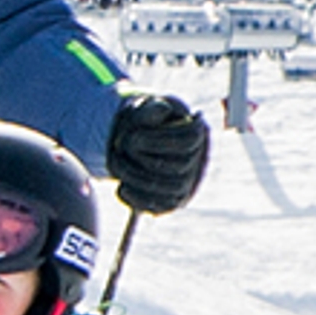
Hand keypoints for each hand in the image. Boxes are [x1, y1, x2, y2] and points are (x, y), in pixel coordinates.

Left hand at [106, 92, 210, 214]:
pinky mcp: (174, 201)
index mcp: (197, 133)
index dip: (157, 141)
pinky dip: (140, 200)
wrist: (143, 138)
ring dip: (140, 180)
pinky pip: (163, 207)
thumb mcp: (149, 107)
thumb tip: (162, 111)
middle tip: (119, 150)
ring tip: (116, 165)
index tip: (132, 137)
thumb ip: (153, 108)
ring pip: (172, 189)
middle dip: (144, 160)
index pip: (186, 141)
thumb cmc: (148, 120)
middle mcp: (199, 160)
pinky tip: (122, 188)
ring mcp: (188, 183)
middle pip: (179, 167)